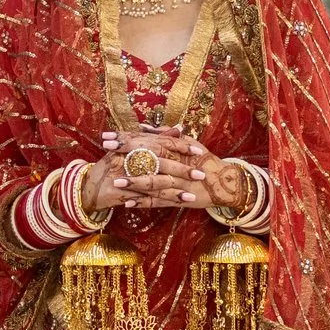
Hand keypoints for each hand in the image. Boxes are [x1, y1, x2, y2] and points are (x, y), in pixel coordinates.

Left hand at [91, 128, 249, 212]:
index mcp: (174, 148)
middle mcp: (175, 163)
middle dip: (125, 153)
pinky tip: (128, 203)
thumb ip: (165, 134)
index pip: (146, 140)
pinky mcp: (178, 198)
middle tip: (106, 150)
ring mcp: (176, 182)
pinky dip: (143, 202)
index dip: (125, 138)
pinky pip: (159, 201)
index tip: (107, 136)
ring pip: (153, 181)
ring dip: (133, 181)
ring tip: (115, 181)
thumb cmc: (202, 159)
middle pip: (148, 157)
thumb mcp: (187, 143)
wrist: (223, 181)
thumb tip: (143, 126)